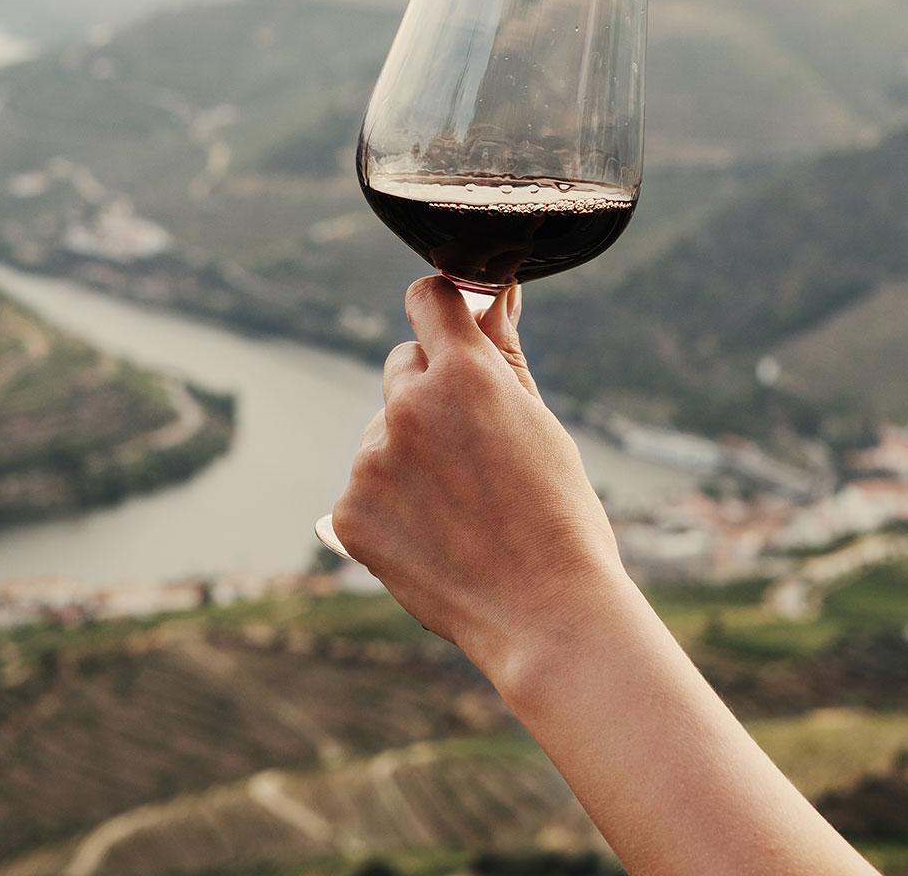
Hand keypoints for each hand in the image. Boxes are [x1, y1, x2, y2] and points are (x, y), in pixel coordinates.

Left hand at [329, 277, 630, 685]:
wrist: (546, 614)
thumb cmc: (559, 516)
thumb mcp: (539, 423)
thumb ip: (503, 353)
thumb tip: (496, 293)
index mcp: (465, 374)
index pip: (428, 299)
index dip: (442, 310)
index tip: (451, 327)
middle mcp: (408, 407)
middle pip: (403, 366)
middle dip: (431, 392)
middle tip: (475, 449)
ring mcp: (372, 461)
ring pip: (383, 432)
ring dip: (410, 453)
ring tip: (461, 509)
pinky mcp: (348, 512)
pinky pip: (364, 487)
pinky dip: (390, 505)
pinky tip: (433, 536)